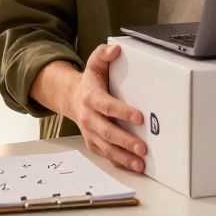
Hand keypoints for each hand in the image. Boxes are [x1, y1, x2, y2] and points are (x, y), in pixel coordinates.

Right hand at [68, 44, 147, 172]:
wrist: (72, 98)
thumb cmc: (91, 82)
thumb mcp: (95, 63)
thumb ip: (103, 54)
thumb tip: (115, 49)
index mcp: (91, 97)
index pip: (107, 106)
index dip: (123, 112)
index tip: (140, 117)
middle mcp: (89, 117)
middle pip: (107, 131)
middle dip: (126, 140)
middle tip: (143, 147)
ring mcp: (90, 132)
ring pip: (106, 147)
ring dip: (124, 156)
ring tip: (141, 163)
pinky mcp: (93, 142)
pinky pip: (105, 154)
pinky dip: (119, 161)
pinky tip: (134, 166)